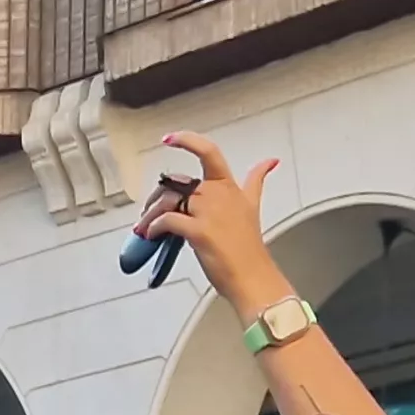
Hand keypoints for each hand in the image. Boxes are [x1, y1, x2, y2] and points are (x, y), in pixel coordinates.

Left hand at [141, 134, 293, 311]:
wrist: (253, 276)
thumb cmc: (249, 247)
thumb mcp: (253, 206)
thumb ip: (256, 181)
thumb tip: (270, 161)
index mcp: (228, 186)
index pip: (209, 152)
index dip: (187, 140)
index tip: (170, 138)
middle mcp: (218, 194)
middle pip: (177, 182)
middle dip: (157, 196)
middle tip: (147, 210)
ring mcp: (208, 212)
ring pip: (168, 200)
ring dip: (150, 214)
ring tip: (145, 227)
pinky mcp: (199, 231)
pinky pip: (167, 221)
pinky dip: (155, 227)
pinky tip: (152, 235)